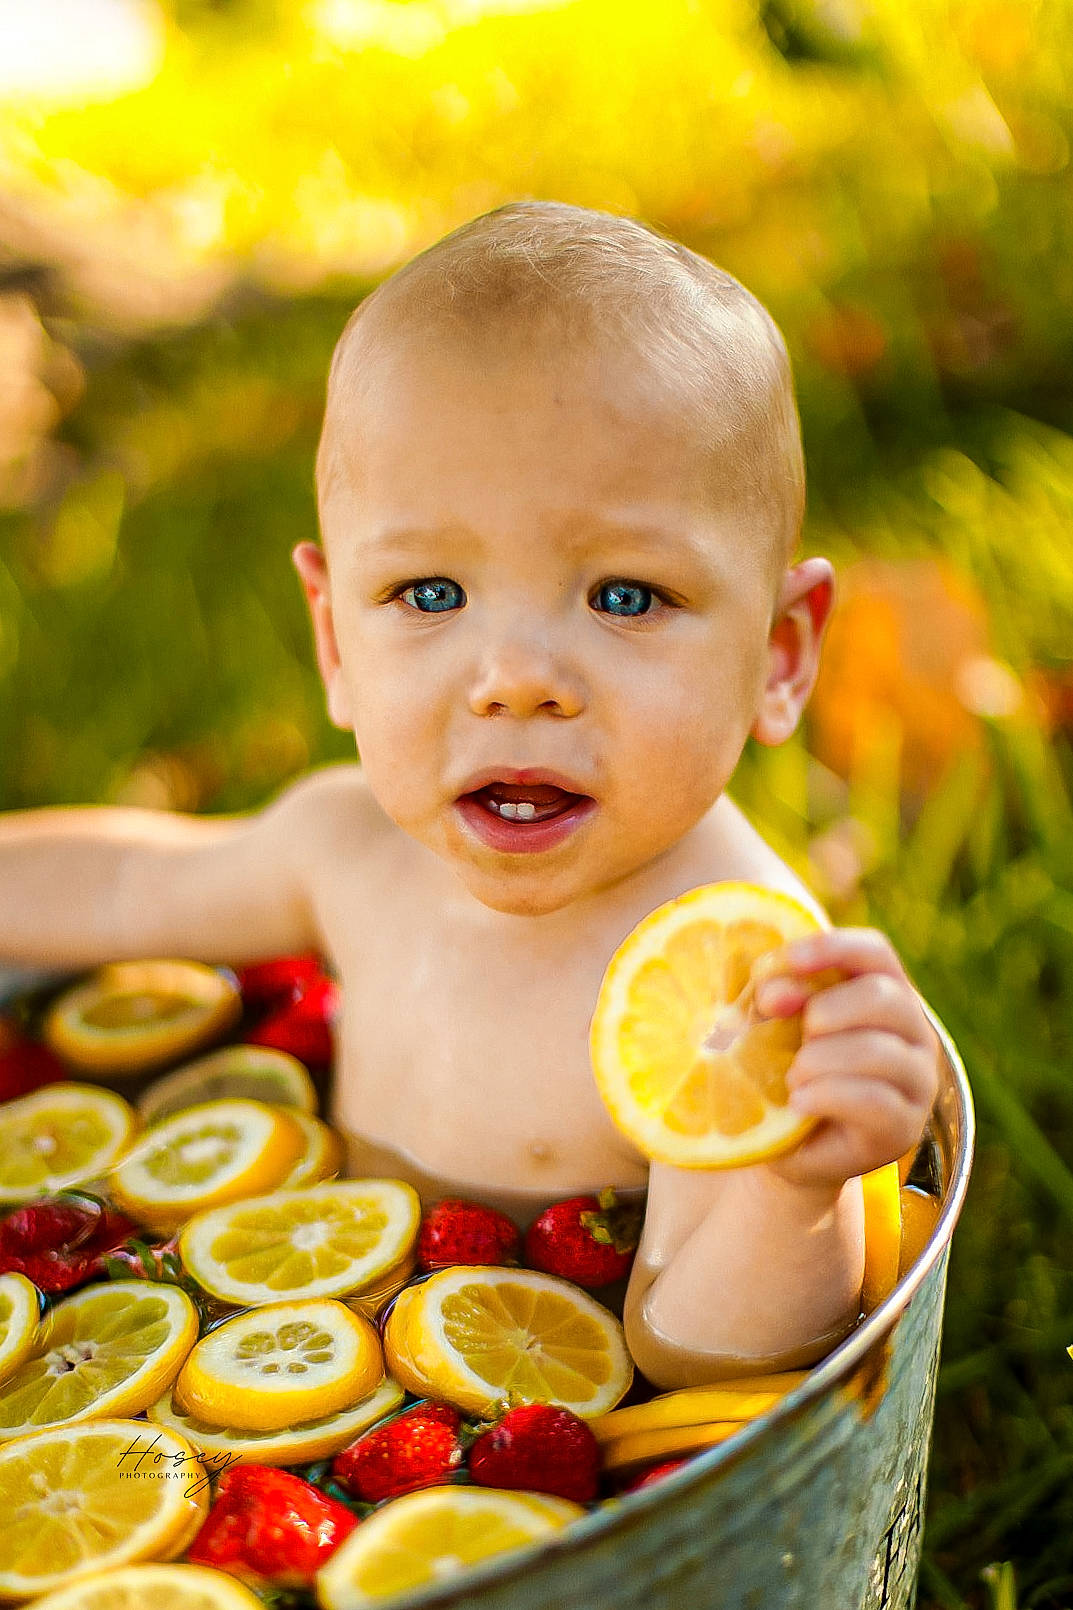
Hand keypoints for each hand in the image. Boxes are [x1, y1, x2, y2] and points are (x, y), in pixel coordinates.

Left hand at [753, 928, 939, 1189]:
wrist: (790, 1145)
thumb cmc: (787, 1071)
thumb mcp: (776, 1028)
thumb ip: (778, 1001)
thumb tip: (773, 994)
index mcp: (886, 994)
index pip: (875, 952)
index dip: (834, 947)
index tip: (788, 960)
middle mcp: (914, 1033)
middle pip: (882, 997)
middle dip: (824, 1011)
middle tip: (793, 1037)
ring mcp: (917, 1081)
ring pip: (879, 1051)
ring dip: (820, 1060)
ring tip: (792, 1077)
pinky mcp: (905, 1127)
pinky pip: (873, 1100)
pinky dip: (826, 1095)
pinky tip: (798, 1103)